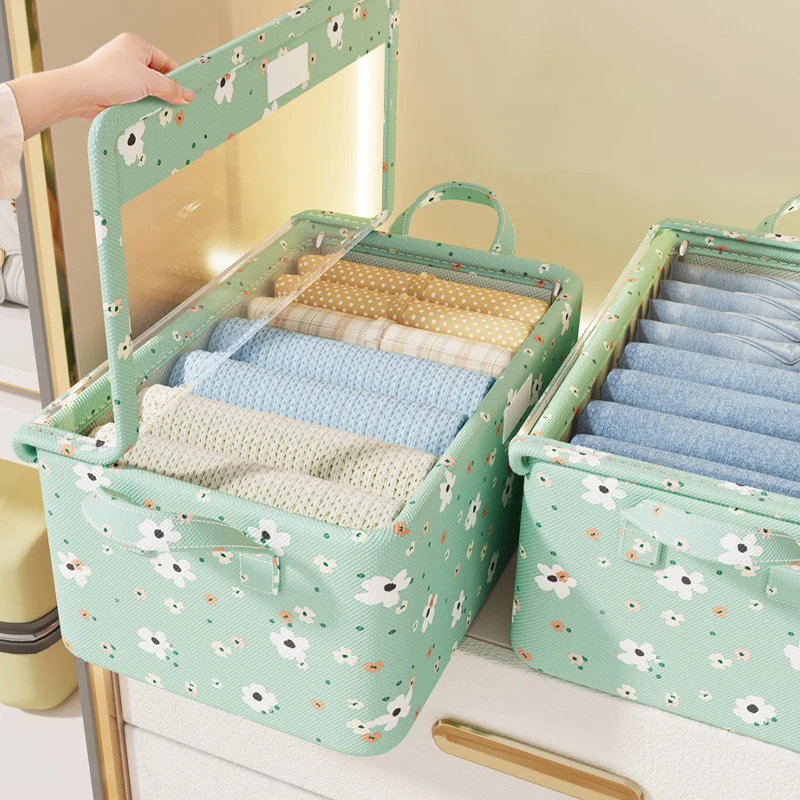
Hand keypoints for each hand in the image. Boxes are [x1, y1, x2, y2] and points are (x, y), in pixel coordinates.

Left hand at [9, 34, 192, 138]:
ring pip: (147, 90)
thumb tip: (187, 95)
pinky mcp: (115, 91)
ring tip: (162, 113)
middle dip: (166, 93)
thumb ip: (170, 89)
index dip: (177, 77)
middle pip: (157, 77)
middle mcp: (128, 58)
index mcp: (136, 46)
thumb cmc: (108, 78)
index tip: (187, 93)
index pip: (165, 61)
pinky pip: (136, 99)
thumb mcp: (148, 82)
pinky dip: (143, 108)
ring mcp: (121, 75)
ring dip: (154, 102)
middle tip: (178, 106)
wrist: (81, 94)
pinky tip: (148, 116)